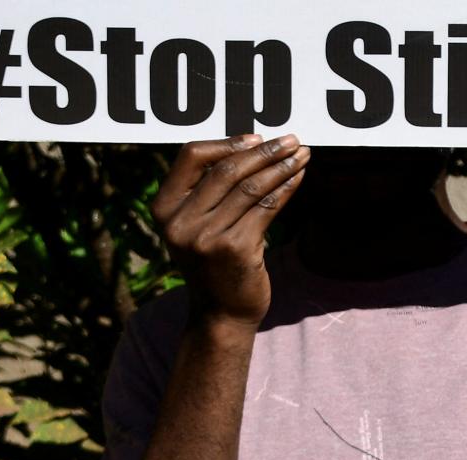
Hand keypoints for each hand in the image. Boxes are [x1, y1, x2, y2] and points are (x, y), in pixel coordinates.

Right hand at [151, 134, 309, 326]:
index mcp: (164, 209)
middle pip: (226, 169)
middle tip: (291, 140)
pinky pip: (266, 207)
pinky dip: (286, 188)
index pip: (190, 156)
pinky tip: (299, 178)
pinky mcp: (235, 249)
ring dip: (281, 166)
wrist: (220, 315)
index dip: (226, 142)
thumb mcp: (196, 227)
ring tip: (302, 155)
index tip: (256, 138)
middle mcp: (180, 222)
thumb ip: (208, 192)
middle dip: (264, 151)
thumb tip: (250, 146)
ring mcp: (206, 237)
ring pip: (250, 187)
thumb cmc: (214, 266)